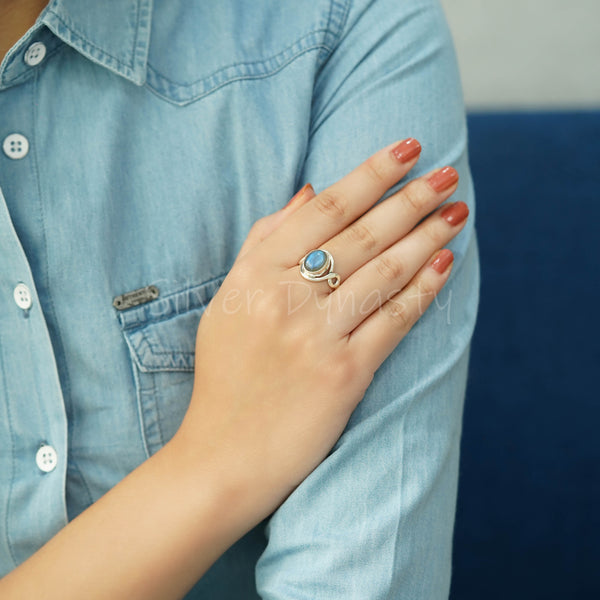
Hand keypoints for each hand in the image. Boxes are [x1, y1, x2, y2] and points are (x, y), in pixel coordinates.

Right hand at [177, 138, 467, 520]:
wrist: (224, 452)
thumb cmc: (226, 373)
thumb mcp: (229, 300)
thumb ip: (264, 242)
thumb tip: (308, 191)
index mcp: (255, 274)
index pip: (324, 210)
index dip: (370, 174)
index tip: (405, 149)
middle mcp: (285, 299)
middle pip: (362, 235)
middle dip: (411, 198)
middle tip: (447, 171)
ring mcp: (316, 337)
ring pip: (384, 272)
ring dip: (427, 236)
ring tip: (456, 210)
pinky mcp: (344, 375)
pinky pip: (393, 322)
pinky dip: (423, 290)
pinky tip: (445, 263)